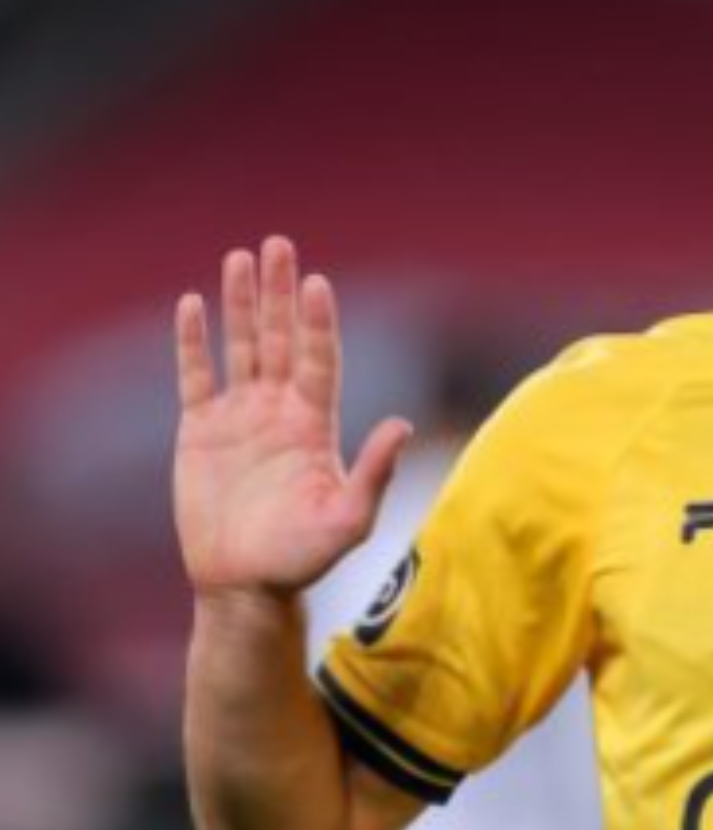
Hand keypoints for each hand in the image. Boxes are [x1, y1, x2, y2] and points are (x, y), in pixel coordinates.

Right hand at [174, 236, 410, 597]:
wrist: (245, 585)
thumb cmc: (302, 558)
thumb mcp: (348, 520)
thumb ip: (375, 473)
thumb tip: (404, 424)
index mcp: (316, 425)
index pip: (319, 359)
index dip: (318, 322)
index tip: (318, 283)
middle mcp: (280, 410)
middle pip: (282, 338)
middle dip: (280, 292)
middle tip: (279, 243)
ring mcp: (239, 416)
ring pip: (241, 346)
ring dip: (241, 303)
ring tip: (240, 258)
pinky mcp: (200, 431)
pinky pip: (195, 377)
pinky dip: (193, 342)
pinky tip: (192, 304)